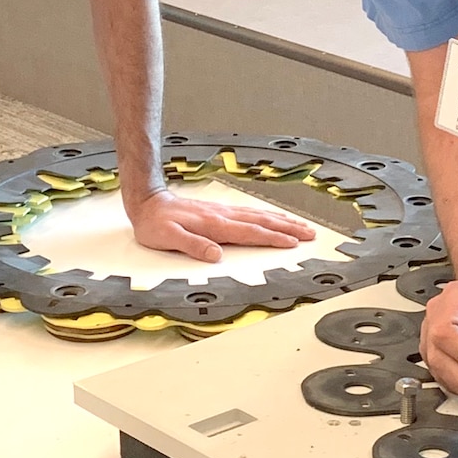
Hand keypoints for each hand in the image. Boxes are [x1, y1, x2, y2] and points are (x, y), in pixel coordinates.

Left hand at [126, 187, 313, 262]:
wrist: (147, 202)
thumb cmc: (155, 223)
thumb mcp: (167, 238)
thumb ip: (192, 245)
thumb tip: (215, 255)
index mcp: (214, 225)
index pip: (250, 233)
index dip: (272, 238)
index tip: (292, 243)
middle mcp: (223, 216)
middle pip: (262, 222)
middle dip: (288, 228)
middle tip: (310, 233)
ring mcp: (223, 212)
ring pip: (259, 216)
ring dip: (282, 221)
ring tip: (301, 226)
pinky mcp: (219, 211)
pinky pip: (250, 212)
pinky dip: (267, 215)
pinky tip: (273, 218)